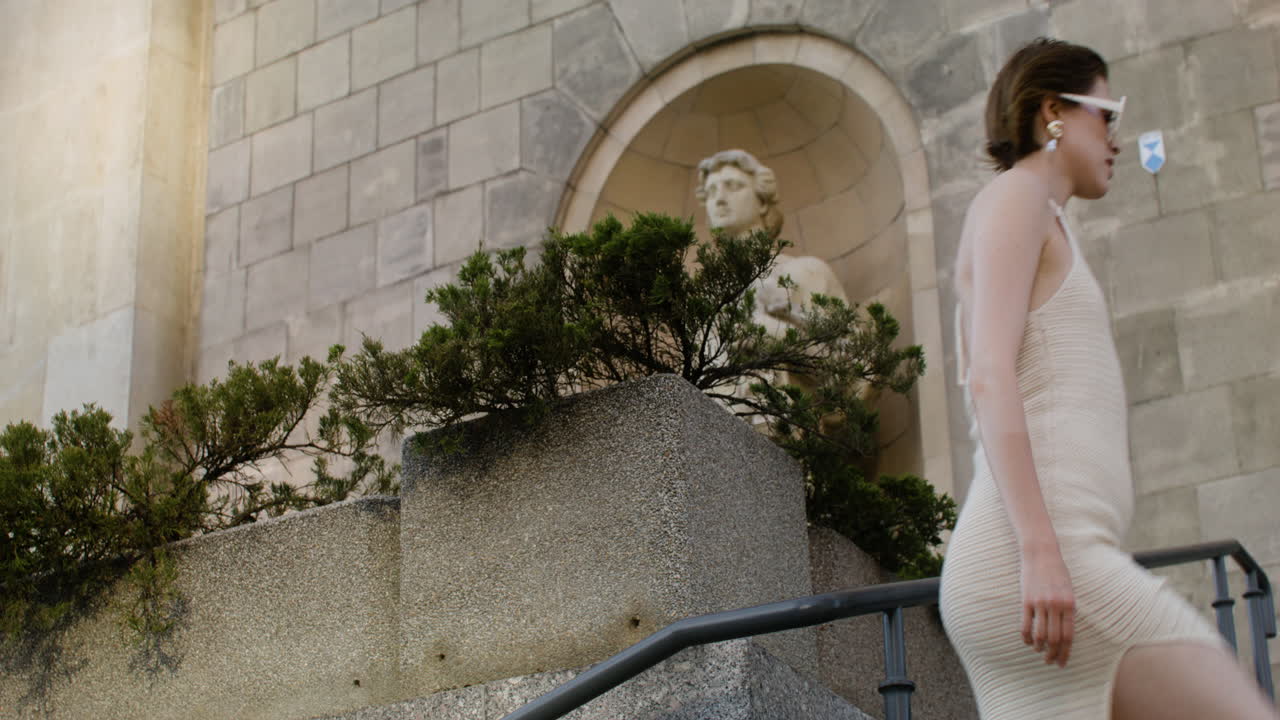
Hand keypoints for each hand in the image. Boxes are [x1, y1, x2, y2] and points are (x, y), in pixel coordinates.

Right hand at [1020, 544, 1075, 666]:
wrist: (1041, 554)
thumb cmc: (1057, 572)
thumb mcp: (1069, 591)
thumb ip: (1068, 610)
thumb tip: (1066, 632)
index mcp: (1070, 605)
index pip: (1068, 636)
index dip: (1065, 652)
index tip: (1062, 662)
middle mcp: (1056, 606)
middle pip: (1055, 638)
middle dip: (1053, 654)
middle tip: (1050, 661)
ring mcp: (1040, 603)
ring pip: (1040, 634)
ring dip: (1039, 647)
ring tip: (1039, 651)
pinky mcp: (1026, 600)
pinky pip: (1025, 625)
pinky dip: (1026, 637)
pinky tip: (1028, 641)